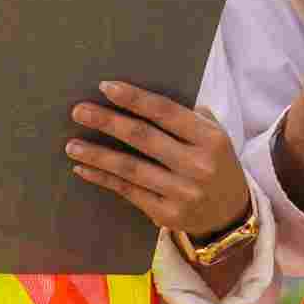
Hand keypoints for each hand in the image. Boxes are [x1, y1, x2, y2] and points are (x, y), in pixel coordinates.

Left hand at [65, 82, 250, 237]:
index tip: (105, 87)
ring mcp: (182, 193)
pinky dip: (104, 179)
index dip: (135, 99)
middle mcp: (197, 165)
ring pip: (131, 169)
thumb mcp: (214, 135)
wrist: (232, 215)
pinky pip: (129, 192)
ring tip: (72, 145)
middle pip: (144, 138)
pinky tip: (84, 168)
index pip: (166, 112)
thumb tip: (143, 96)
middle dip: (108, 122)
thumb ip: (188, 115)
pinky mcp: (168, 216)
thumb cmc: (215, 163)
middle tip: (79, 111)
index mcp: (210, 138)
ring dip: (98, 155)